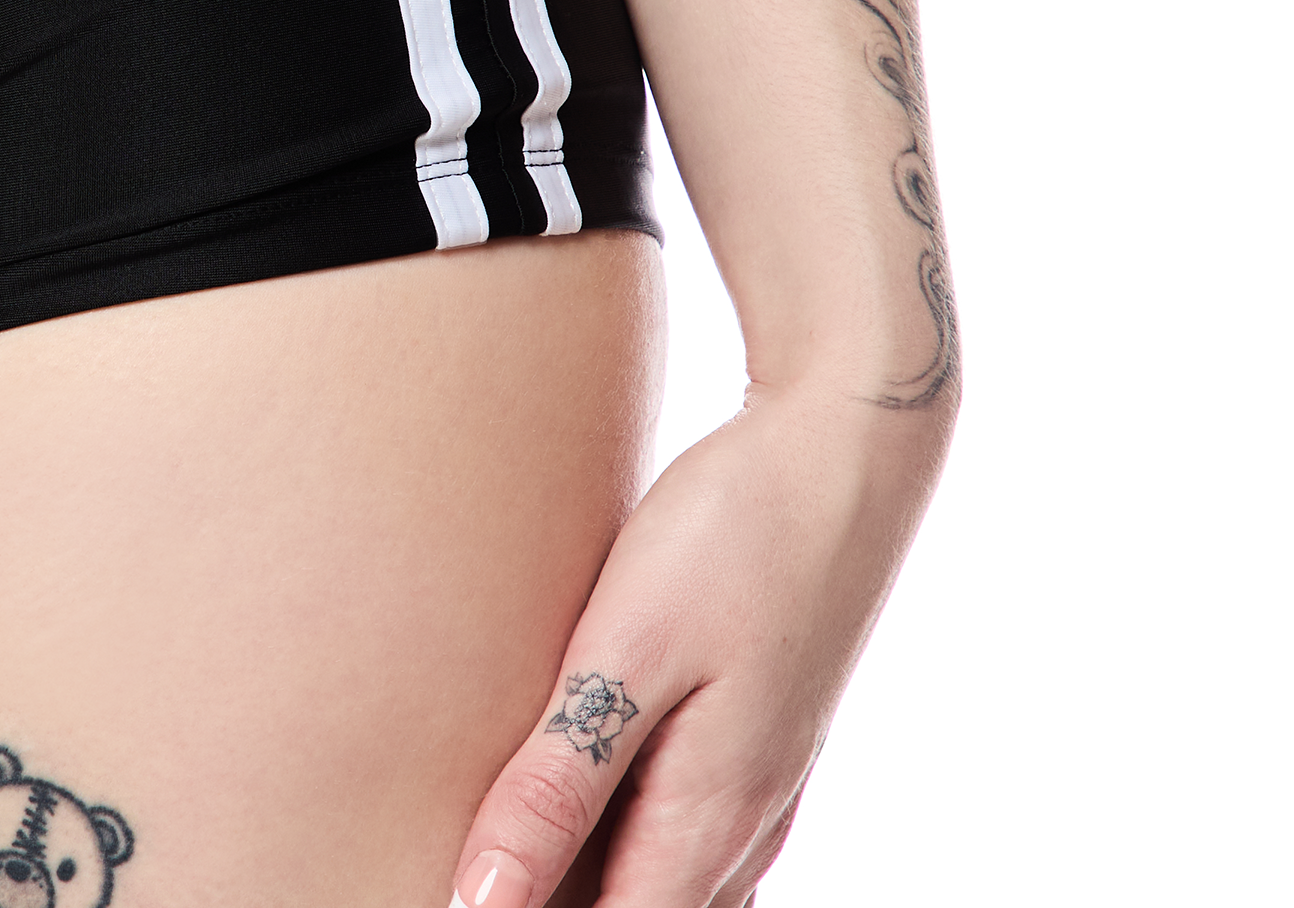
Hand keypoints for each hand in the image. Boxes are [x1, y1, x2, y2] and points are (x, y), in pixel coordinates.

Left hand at [445, 384, 950, 907]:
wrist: (844, 444)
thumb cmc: (735, 532)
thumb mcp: (630, 649)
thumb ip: (558, 782)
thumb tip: (481, 903)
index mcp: (708, 820)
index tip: (462, 888)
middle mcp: (746, 823)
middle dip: (560, 894)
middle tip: (473, 855)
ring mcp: (761, 778)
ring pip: (669, 881)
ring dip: (592, 871)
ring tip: (516, 824)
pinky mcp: (758, 728)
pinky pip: (689, 829)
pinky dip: (627, 832)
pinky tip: (579, 782)